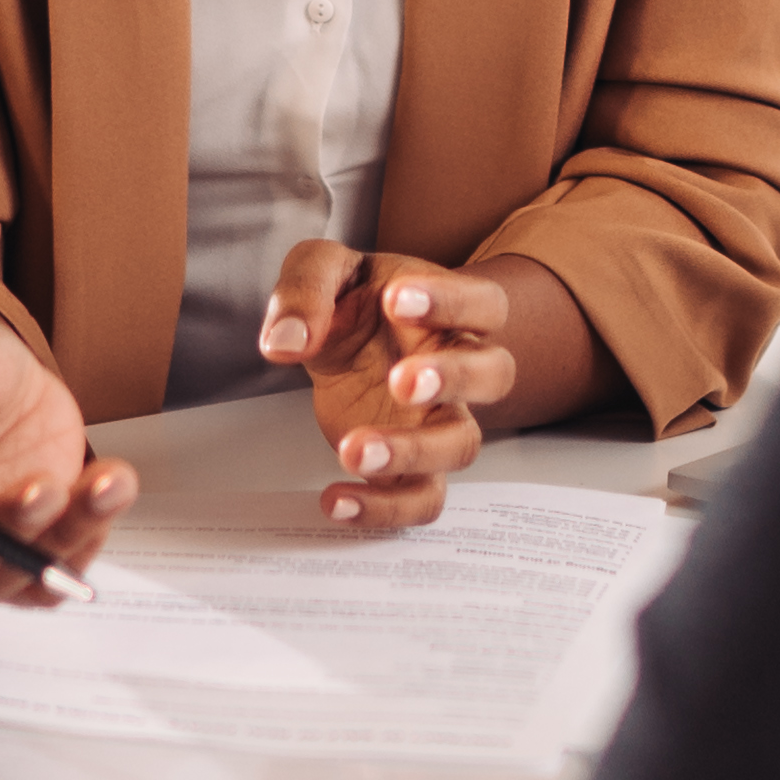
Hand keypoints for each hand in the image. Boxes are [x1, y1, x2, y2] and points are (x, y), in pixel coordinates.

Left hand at [260, 242, 523, 537]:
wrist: (350, 342)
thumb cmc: (354, 301)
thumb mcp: (322, 270)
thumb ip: (305, 289)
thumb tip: (284, 341)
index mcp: (448, 312)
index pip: (482, 302)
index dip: (450, 301)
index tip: (396, 299)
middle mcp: (458, 367)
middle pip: (494, 374)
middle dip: (454, 378)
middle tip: (400, 381)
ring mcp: (439, 420)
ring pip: (461, 445)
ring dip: (413, 453)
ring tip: (353, 450)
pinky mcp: (412, 465)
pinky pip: (421, 498)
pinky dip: (383, 509)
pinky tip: (335, 498)